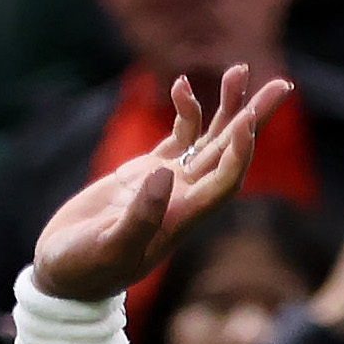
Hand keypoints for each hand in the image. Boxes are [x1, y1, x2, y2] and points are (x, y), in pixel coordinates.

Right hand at [31, 69, 295, 305]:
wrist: (63, 272)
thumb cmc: (83, 269)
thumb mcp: (109, 248)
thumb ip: (139, 217)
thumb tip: (163, 175)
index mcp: (182, 218)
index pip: (225, 181)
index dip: (240, 152)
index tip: (246, 119)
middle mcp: (184, 198)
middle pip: (229, 153)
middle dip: (253, 119)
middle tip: (281, 85)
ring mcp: (168, 183)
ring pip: (209, 141)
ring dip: (227, 108)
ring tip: (240, 71)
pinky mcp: (145, 173)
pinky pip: (178, 138)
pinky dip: (185, 113)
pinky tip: (182, 85)